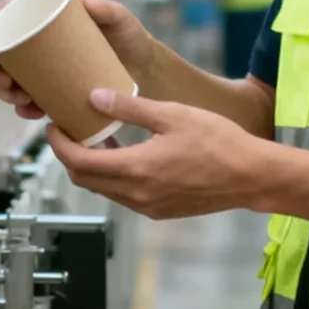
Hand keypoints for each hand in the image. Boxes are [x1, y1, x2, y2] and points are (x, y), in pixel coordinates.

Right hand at [0, 0, 158, 119]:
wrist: (145, 73)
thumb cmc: (131, 39)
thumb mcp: (121, 19)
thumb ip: (107, 9)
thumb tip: (86, 2)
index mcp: (45, 16)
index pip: (6, 14)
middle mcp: (38, 42)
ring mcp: (42, 68)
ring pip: (8, 77)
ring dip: (3, 89)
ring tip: (17, 96)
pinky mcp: (50, 90)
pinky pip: (27, 100)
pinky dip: (23, 108)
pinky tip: (30, 110)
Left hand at [46, 89, 267, 218]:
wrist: (255, 178)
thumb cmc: (219, 143)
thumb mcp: (171, 115)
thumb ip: (129, 107)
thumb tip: (94, 97)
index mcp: (134, 170)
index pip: (78, 162)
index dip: (58, 145)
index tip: (53, 126)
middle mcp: (136, 195)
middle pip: (84, 179)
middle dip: (69, 155)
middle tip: (69, 130)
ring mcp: (149, 207)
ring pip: (103, 189)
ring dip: (92, 166)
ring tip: (96, 136)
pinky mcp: (161, 211)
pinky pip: (123, 195)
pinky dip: (112, 176)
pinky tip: (123, 152)